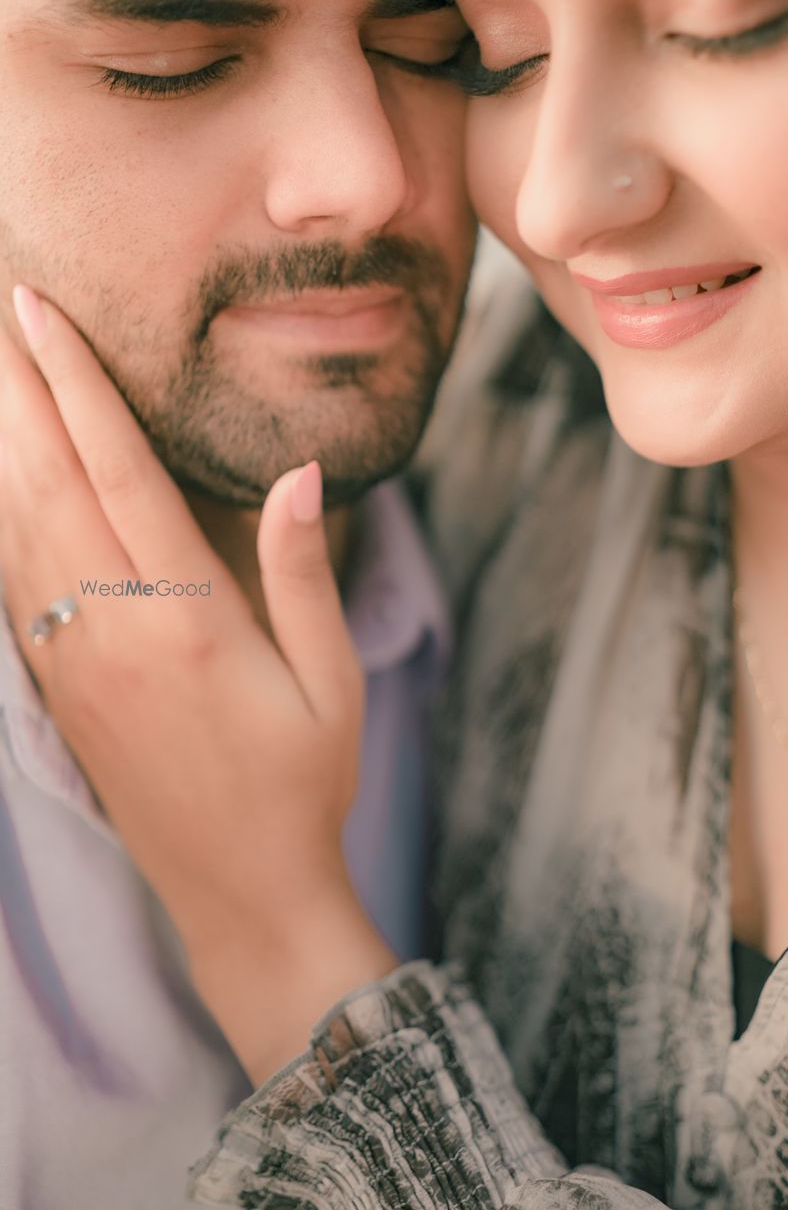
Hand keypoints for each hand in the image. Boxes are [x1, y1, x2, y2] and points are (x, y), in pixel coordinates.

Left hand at [0, 288, 397, 1081]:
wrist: (242, 895)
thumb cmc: (304, 785)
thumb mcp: (333, 681)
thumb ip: (304, 573)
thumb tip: (300, 472)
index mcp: (187, 620)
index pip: (117, 472)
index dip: (77, 386)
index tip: (42, 314)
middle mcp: (114, 633)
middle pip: (46, 484)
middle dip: (14, 390)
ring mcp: (76, 665)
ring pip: (15, 530)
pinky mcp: (62, 694)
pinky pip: (12, 587)